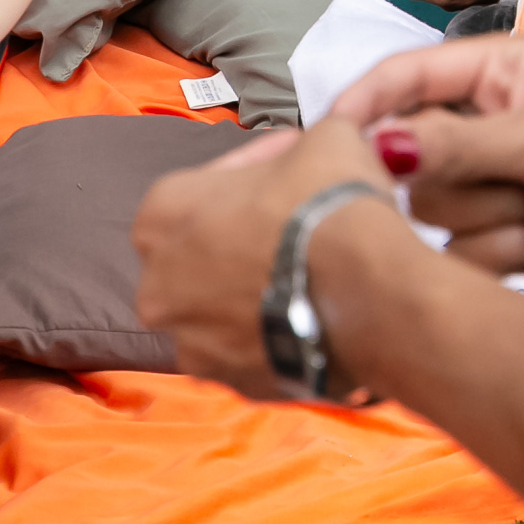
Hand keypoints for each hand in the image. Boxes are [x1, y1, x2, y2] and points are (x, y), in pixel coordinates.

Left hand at [134, 119, 405, 390]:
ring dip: (253, 289)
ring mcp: (190, 341)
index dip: (252, 173)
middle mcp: (157, 283)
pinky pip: (246, 348)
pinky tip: (308, 307)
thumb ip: (299, 144)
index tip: (287, 172)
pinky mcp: (229, 384)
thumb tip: (309, 149)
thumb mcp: (321, 138)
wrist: (365, 292)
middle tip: (292, 222)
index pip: (205, 183)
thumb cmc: (327, 206)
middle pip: (201, 252)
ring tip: (306, 269)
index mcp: (161, 212)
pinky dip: (270, 331)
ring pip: (219, 306)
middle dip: (241, 238)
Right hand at [337, 35, 523, 284]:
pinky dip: (506, 252)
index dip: (364, 104)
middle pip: (415, 158)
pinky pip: (469, 257)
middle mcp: (489, 125)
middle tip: (511, 174)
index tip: (329, 137)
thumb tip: (377, 147)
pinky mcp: (515, 242)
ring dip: (491, 217)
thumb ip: (453, 145)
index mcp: (496, 70)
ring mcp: (501, 185)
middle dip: (457, 175)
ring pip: (439, 213)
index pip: (405, 78)